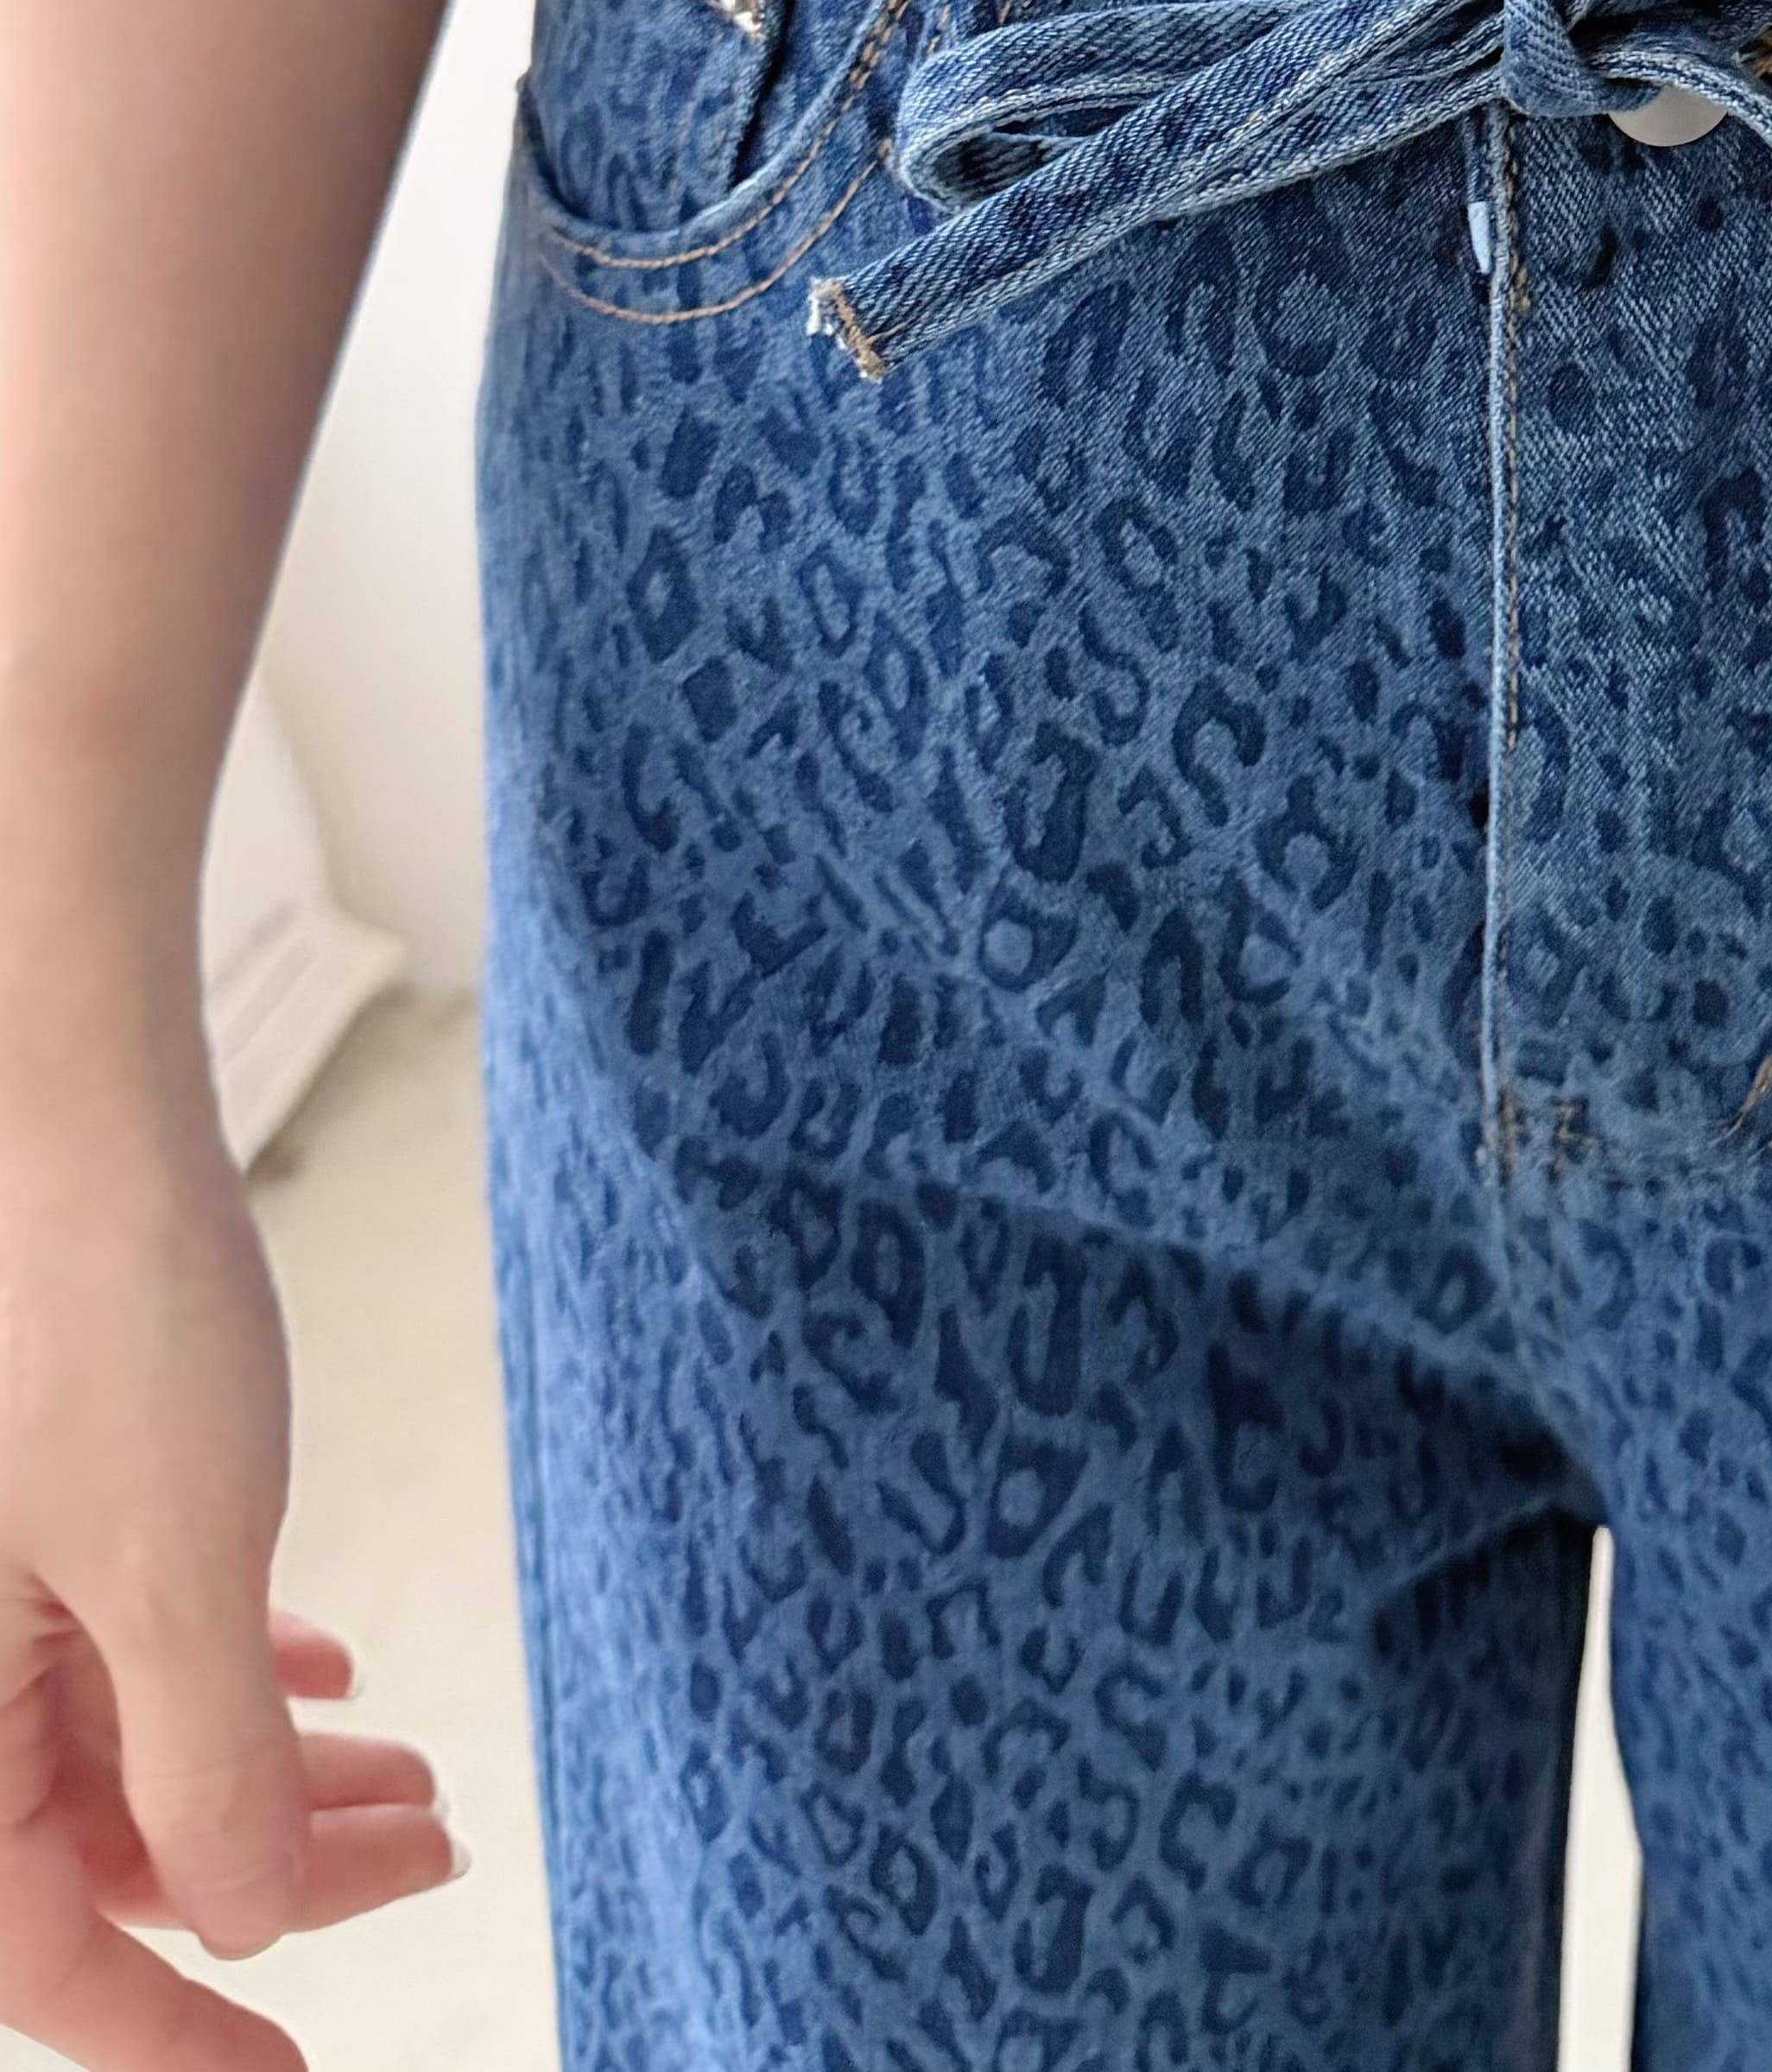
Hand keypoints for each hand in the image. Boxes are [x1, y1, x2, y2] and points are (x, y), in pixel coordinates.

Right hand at [0, 1064, 457, 2071]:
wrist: (63, 1102)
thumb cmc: (96, 1313)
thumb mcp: (170, 1565)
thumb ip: (194, 1764)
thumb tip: (233, 1915)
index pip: (39, 1950)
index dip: (177, 2024)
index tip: (296, 2065)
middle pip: (97, 1845)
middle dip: (267, 1870)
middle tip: (426, 1858)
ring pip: (123, 1740)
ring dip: (267, 1773)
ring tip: (416, 1783)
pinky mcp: (26, 1508)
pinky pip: (113, 1644)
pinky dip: (225, 1672)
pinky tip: (326, 1680)